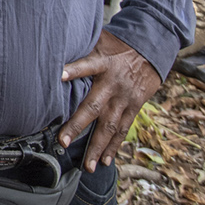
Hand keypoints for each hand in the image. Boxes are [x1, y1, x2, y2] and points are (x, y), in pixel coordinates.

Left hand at [59, 29, 161, 172]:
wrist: (151, 49)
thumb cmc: (118, 44)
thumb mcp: (99, 39)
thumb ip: (80, 46)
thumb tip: (53, 42)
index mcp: (103, 62)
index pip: (86, 65)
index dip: (74, 70)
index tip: (58, 74)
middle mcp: (113, 84)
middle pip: (94, 106)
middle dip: (78, 125)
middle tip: (63, 141)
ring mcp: (124, 98)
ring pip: (110, 125)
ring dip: (97, 146)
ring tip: (87, 165)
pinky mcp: (133, 107)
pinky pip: (123, 129)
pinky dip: (114, 146)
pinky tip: (105, 161)